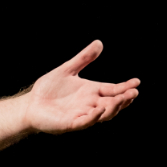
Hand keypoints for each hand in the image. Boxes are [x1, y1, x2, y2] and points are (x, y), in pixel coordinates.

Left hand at [22, 40, 138, 133]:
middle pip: (112, 103)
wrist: (30, 104)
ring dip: (113, 108)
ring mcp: (82, 114)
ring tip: (121, 99)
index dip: (125, 87)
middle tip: (134, 93)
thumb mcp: (67, 70)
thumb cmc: (48, 89)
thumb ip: (83, 58)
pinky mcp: (71, 123)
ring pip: (103, 114)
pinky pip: (85, 121)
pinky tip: (100, 109)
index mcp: (92, 91)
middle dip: (123, 99)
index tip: (137, 82)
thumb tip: (99, 42)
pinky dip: (94, 116)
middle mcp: (90, 104)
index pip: (113, 89)